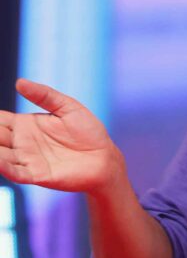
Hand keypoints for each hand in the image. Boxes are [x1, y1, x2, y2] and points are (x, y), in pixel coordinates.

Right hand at [0, 79, 125, 194]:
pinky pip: (15, 172)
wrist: (105, 158)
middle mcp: (21, 143)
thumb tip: (19, 82)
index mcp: (25, 125)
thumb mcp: (68, 107)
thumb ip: (45, 95)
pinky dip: (4, 167)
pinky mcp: (36, 175)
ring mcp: (27, 159)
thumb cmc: (88, 132)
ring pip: (0, 155)